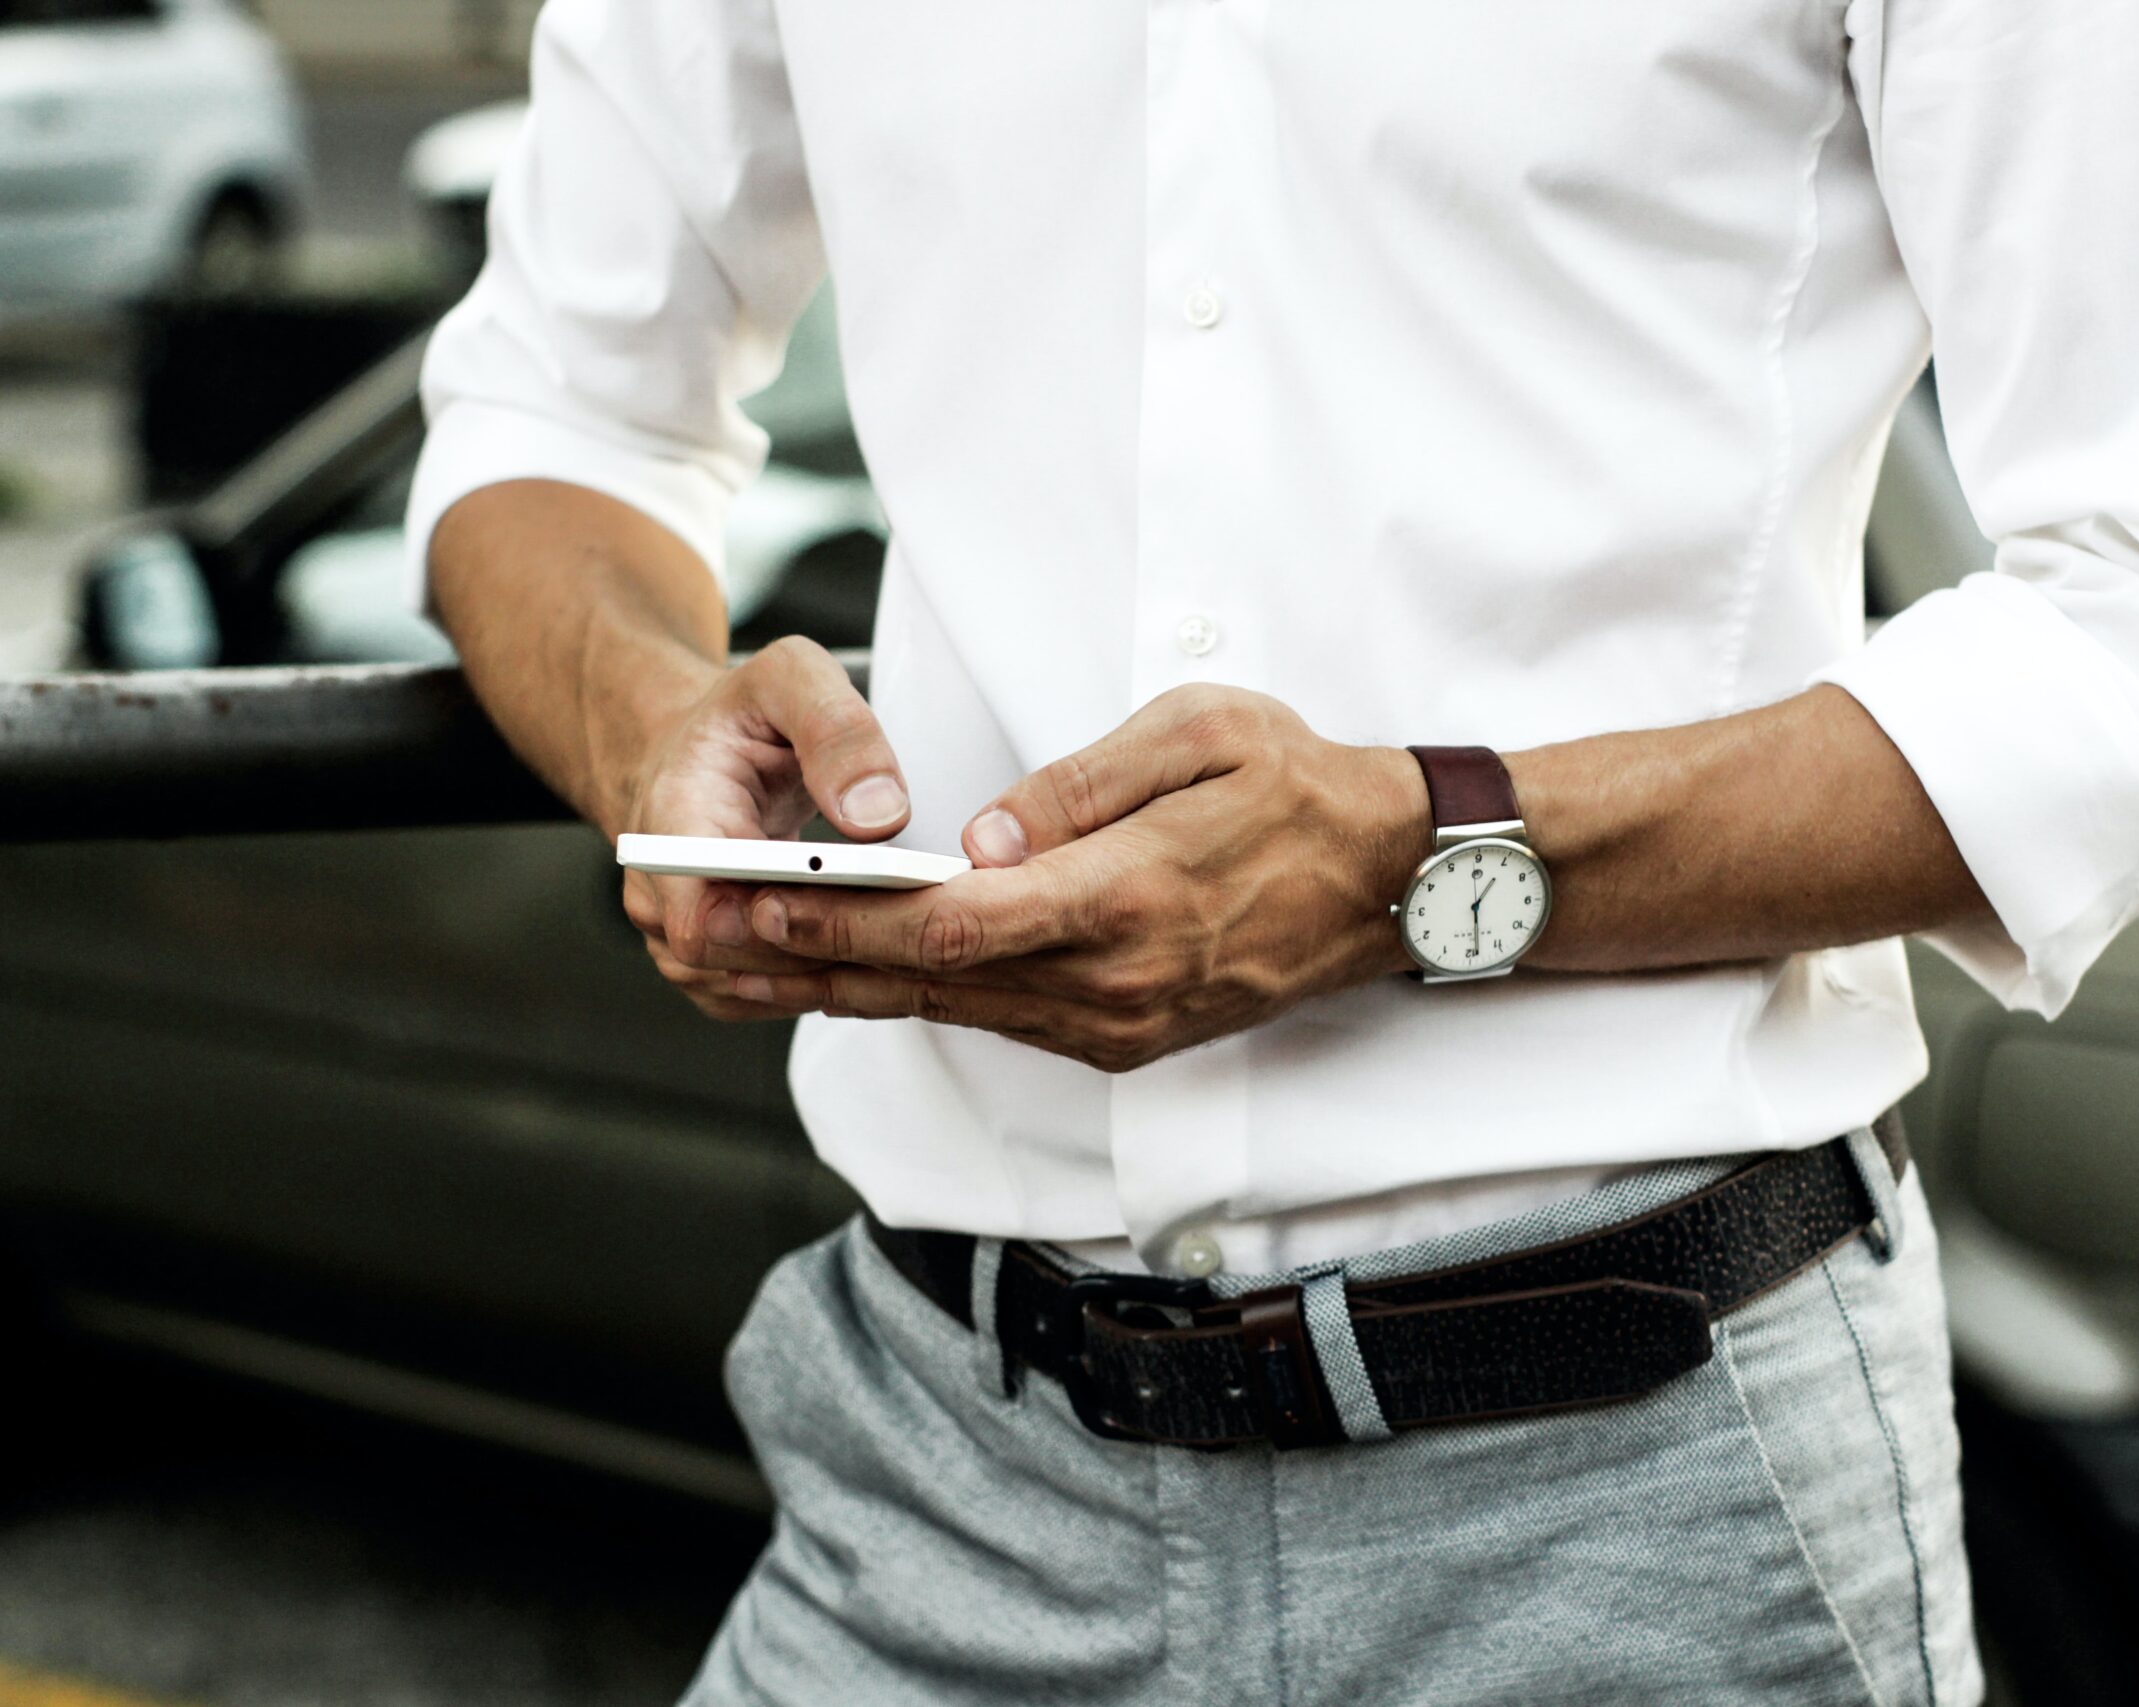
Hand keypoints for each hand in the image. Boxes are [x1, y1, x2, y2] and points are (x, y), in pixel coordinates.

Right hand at [614, 637, 913, 1019]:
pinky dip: (827, 979)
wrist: (708, 751)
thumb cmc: (743, 719)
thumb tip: (877, 816)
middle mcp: (662, 894)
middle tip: (914, 925)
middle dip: (830, 947)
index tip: (855, 907)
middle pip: (741, 964)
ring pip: (761, 990)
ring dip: (834, 970)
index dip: (779, 929)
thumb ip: (837, 731)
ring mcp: (685, 939)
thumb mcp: (792, 678)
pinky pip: (771, 996)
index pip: (702, 920)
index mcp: (671, 824)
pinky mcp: (718, 964)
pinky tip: (880, 949)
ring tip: (909, 937)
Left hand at [731, 685, 1429, 1071]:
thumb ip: (1083, 787)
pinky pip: (1003, 1022)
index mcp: (1129, 898)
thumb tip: (981, 836)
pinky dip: (923, 997)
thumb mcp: (1202, 736)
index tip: (765, 889)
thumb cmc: (1302, 788)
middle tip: (717, 927)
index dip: (848, 912)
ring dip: (854, 985)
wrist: (1394, 883)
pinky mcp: (1127, 1040)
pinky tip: (862, 974)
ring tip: (757, 956)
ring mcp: (1121, 1025)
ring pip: (959, 1011)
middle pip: (935, 978)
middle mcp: (1116, 983)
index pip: (957, 920)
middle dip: (817, 952)